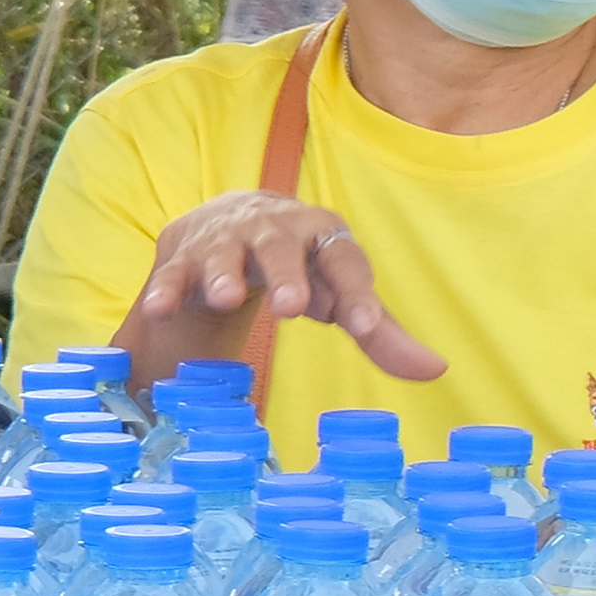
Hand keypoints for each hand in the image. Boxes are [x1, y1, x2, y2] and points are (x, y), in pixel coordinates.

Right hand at [120, 191, 444, 387]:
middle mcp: (273, 229)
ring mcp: (223, 240)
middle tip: (293, 308)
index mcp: (321, 234)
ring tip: (226, 299)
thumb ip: (378, 332)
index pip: (343, 259)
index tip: (360, 325)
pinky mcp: (181, 256)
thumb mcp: (338, 293)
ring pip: (223, 253)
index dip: (354, 291)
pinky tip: (159, 307)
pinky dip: (166, 288)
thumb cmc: (300, 268)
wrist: (231, 225)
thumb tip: (436, 370)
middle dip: (286, 274)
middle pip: (281, 246)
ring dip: (223, 273)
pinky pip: (172, 272)